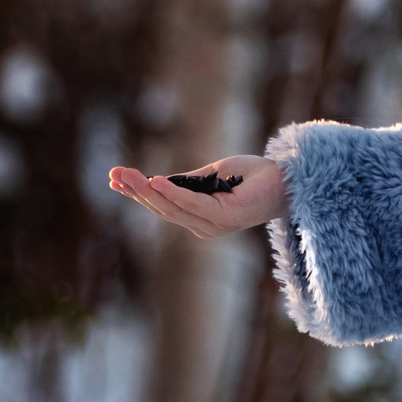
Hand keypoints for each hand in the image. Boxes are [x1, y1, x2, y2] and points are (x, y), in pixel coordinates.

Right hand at [106, 156, 288, 238]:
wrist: (288, 180)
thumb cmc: (253, 177)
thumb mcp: (212, 176)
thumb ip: (187, 183)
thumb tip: (157, 181)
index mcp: (198, 219)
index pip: (161, 207)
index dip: (137, 194)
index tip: (113, 180)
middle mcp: (203, 227)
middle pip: (161, 209)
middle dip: (135, 191)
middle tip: (113, 174)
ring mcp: (214, 225)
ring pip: (171, 208)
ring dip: (146, 191)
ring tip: (126, 175)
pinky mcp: (226, 217)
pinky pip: (193, 204)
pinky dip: (173, 193)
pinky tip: (155, 181)